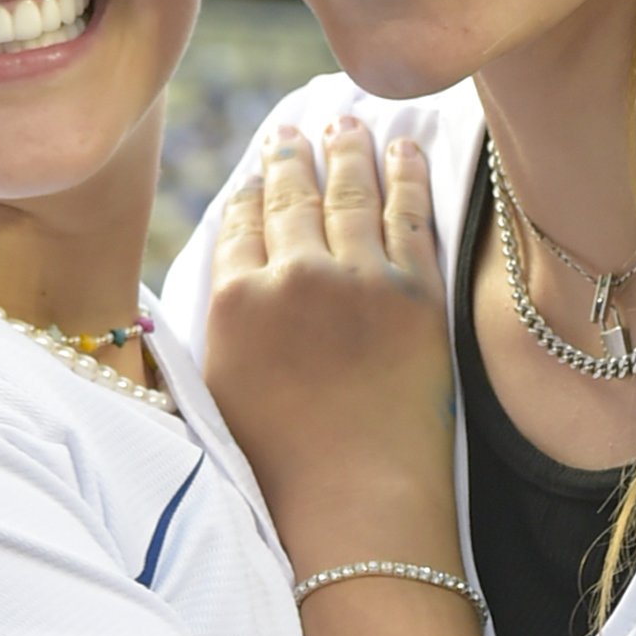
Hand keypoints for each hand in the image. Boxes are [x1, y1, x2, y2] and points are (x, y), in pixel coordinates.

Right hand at [201, 122, 459, 572]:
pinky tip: (404, 150)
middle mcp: (291, 276)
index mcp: (234, 301)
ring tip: (346, 123)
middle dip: (295, 155)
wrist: (355, 512)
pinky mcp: (416, 294)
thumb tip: (226, 284)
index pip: (242, 221)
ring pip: (349, 191)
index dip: (254, 187)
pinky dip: (405, 174)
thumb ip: (219, 329)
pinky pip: (410, 214)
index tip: (262, 163)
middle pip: (292, 194)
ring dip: (348, 150)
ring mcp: (357, 280)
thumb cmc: (283, 474)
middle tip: (299, 128)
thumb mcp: (221, 395)